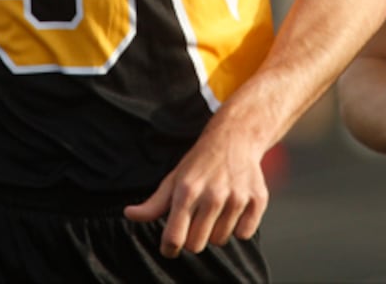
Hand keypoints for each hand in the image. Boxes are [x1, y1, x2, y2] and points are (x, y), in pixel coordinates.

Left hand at [123, 120, 267, 258]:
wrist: (236, 137)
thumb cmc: (200, 161)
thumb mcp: (174, 178)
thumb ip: (153, 203)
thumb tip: (129, 214)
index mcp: (187, 190)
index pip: (174, 239)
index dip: (169, 247)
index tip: (170, 244)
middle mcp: (213, 195)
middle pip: (196, 245)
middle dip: (193, 238)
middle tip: (196, 220)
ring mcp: (236, 197)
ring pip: (220, 240)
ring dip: (216, 231)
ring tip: (216, 210)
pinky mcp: (257, 199)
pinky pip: (244, 234)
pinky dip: (238, 227)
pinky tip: (234, 209)